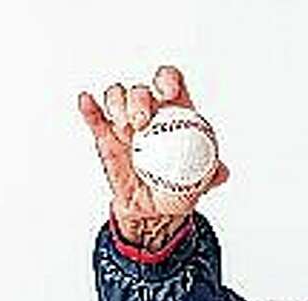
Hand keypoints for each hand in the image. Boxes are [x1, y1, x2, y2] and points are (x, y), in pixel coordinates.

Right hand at [77, 65, 228, 249]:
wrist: (153, 214)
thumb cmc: (177, 191)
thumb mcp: (198, 185)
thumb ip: (211, 175)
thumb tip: (221, 172)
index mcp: (173, 114)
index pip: (169, 82)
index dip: (167, 80)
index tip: (168, 93)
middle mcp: (148, 113)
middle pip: (140, 90)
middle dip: (139, 98)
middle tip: (142, 122)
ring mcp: (124, 123)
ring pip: (116, 96)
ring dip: (117, 102)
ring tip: (124, 126)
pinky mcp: (105, 136)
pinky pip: (94, 117)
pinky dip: (89, 107)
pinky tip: (87, 101)